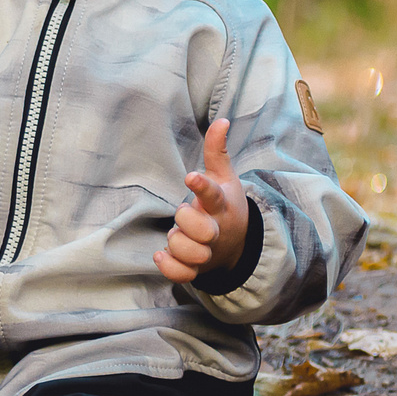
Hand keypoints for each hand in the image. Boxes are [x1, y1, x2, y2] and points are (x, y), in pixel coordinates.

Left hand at [157, 119, 248, 282]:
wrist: (236, 244)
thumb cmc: (224, 204)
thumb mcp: (225, 177)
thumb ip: (217, 151)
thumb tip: (222, 120)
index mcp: (220, 205)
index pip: (213, 195)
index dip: (201, 186)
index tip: (190, 176)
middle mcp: (214, 229)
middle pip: (201, 229)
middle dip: (188, 222)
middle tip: (184, 214)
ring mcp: (207, 251)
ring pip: (190, 252)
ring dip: (177, 245)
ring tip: (175, 236)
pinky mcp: (197, 267)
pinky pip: (183, 274)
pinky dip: (171, 268)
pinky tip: (160, 255)